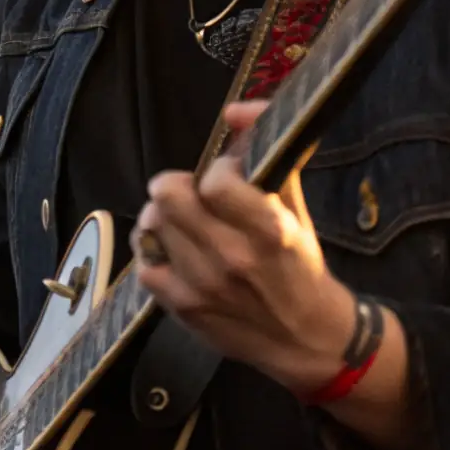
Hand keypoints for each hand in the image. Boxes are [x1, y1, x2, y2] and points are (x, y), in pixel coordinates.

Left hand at [132, 101, 354, 394]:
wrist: (306, 338)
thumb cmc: (300, 264)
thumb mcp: (293, 206)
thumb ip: (266, 152)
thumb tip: (236, 110)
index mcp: (267, 230)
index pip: (215, 182)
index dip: (216, 170)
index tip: (226, 177)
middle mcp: (230, 258)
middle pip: (168, 199)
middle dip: (176, 186)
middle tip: (190, 192)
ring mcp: (201, 287)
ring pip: (151, 227)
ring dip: (163, 216)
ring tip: (181, 220)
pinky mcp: (181, 309)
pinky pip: (144, 264)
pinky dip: (154, 250)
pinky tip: (173, 248)